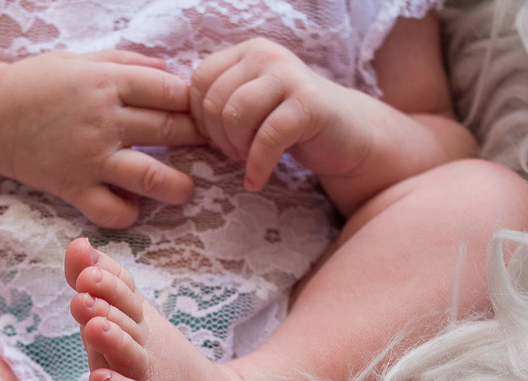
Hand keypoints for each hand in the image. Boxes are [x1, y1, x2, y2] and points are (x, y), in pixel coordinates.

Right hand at [0, 50, 203, 228]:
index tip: (202, 113)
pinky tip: (133, 205)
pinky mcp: (73, 187)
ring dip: (177, 187)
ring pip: (150, 177)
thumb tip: (171, 71)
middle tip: (208, 149)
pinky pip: (112, 210)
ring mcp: (89, 157)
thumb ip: (127, 63)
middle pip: (171, 131)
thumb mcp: (82, 60)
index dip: (194, 103)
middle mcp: (103, 120)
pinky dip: (129, 213)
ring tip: (185, 190)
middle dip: (198, 140)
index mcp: (108, 82)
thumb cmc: (37, 84)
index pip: (171, 92)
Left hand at [190, 38, 375, 190]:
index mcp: (247, 53)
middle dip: (219, 139)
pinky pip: (267, 138)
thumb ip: (220, 102)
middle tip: (237, 156)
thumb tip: (179, 120)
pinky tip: (259, 180)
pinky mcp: (309, 104)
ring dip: (237, 150)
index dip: (200, 119)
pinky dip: (257, 166)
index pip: (199, 82)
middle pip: (214, 101)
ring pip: (235, 114)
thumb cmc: (291, 125)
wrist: (348, 136)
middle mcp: (266, 56)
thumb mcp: (252, 106)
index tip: (218, 141)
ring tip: (249, 163)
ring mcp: (289, 76)